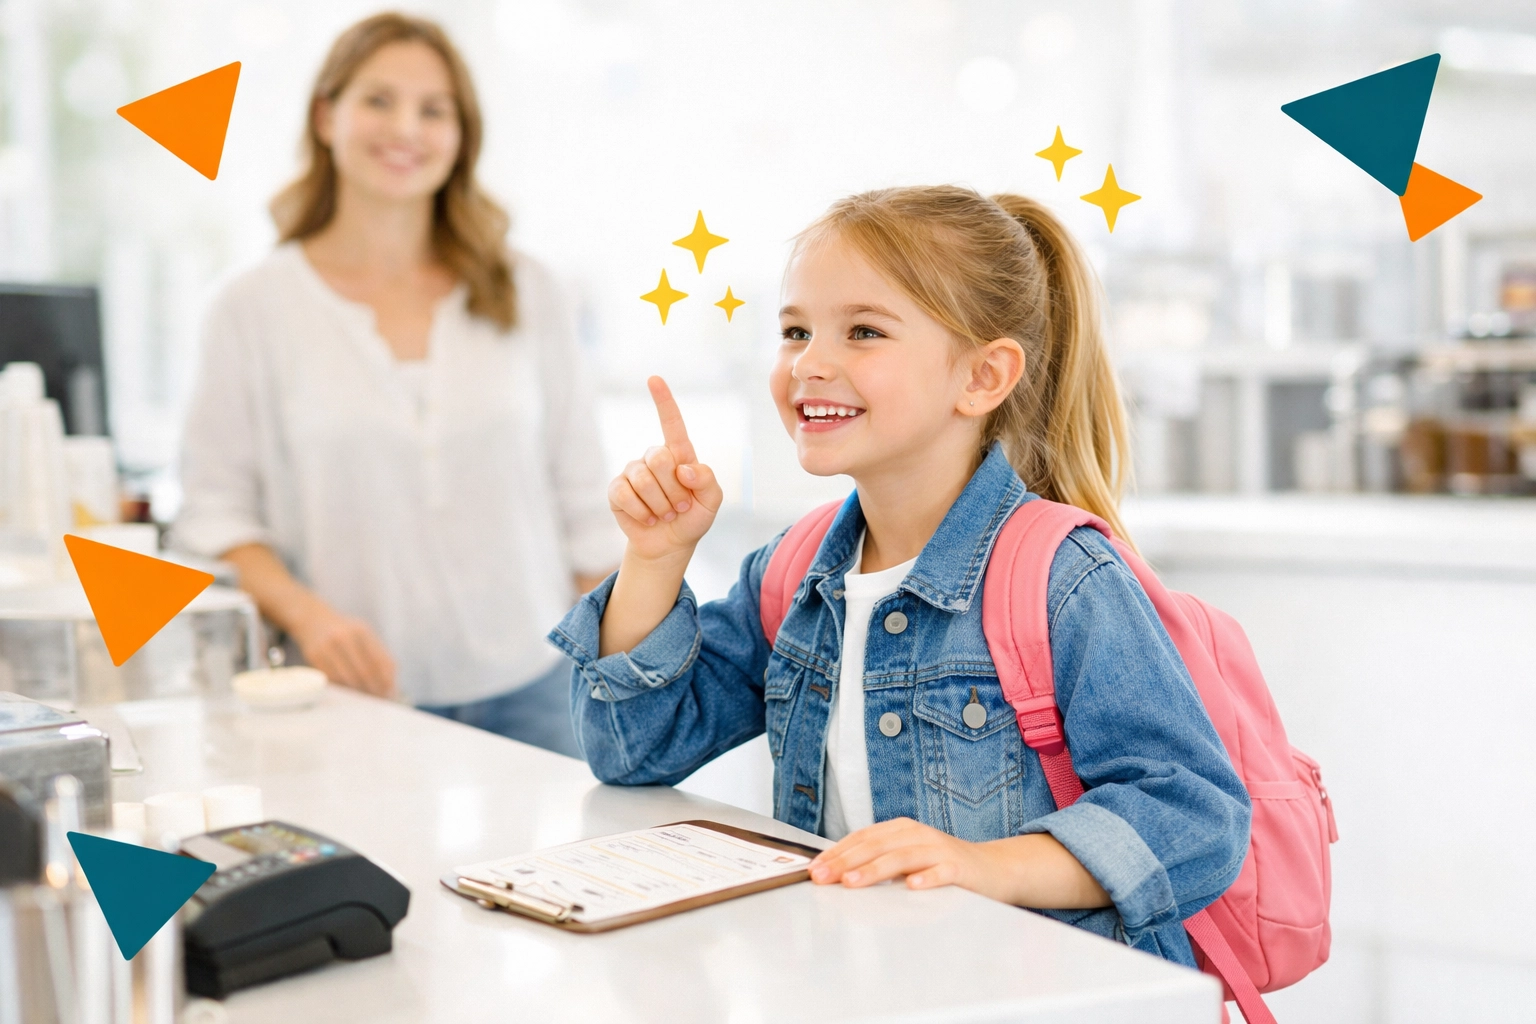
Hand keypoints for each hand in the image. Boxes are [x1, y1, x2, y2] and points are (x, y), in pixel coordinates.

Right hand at [291, 607, 396, 697]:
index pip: (380, 660)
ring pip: (347, 678)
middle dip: (374, 689)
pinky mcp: (314, 656)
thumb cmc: (345, 631)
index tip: (390, 693)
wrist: (313, 619)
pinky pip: (332, 679)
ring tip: (365, 699)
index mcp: (362, 631)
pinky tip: (349, 694)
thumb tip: (391, 683)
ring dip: (358, 693)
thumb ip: (379, 654)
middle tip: (378, 700)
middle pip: (365, 671)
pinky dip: (343, 689)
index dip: (386, 680)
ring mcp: (327, 646)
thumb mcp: (364, 634)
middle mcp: (344, 637)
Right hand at [607, 376, 722, 562]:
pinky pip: (625, 495)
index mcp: (679, 454)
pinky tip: (648, 518)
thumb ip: (708, 481)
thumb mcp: (712, 501)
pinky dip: (642, 512)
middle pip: (660, 458)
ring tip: (666, 514)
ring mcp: (633, 472)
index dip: (663, 401)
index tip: (654, 379)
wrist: (670, 545)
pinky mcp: (616, 490)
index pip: (671, 423)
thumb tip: (685, 469)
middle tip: (681, 505)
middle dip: (674, 490)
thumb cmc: (693, 518)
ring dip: (660, 505)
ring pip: (643, 480)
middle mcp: (654, 458)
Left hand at [808, 817, 1111, 908]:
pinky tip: (911, 886)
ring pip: (903, 857)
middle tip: (823, 877)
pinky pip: (942, 872)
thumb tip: (836, 873)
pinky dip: (926, 878)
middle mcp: (917, 834)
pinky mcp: (960, 867)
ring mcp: (939, 849)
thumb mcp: (907, 859)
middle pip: (876, 845)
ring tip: (853, 882)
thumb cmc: (942, 867)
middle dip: (846, 861)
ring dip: (875, 869)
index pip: (862, 838)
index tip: (814, 870)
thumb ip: (878, 862)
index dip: (837, 852)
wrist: (993, 869)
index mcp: (901, 830)